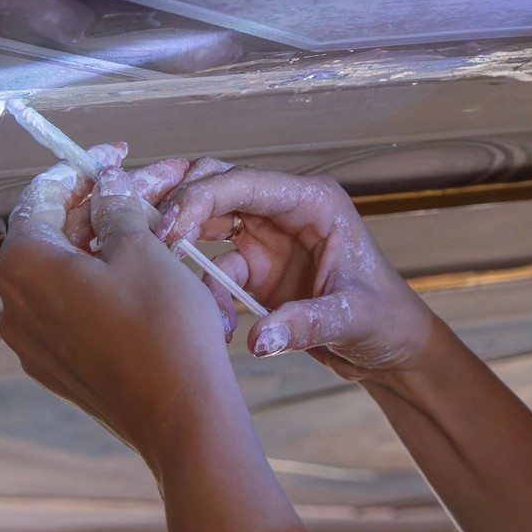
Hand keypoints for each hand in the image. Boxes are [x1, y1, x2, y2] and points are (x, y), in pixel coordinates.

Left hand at [0, 160, 248, 472]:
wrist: (180, 416)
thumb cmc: (162, 330)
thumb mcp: (144, 249)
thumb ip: (115, 208)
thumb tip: (104, 185)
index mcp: (24, 266)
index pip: (39, 196)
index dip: (80, 169)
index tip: (112, 156)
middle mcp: (14, 306)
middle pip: (50, 236)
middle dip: (95, 210)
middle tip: (139, 194)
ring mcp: (34, 343)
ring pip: (64, 275)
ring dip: (102, 248)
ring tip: (150, 237)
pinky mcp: (59, 369)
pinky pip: (74, 312)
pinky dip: (103, 288)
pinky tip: (144, 283)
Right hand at [154, 161, 438, 379]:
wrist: (390, 348)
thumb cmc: (384, 319)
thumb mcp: (352, 319)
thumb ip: (306, 324)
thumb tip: (259, 339)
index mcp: (312, 202)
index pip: (244, 183)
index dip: (201, 198)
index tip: (170, 229)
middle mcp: (283, 211)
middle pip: (214, 183)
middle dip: (175, 200)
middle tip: (141, 228)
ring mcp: (265, 238)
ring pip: (204, 218)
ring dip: (178, 238)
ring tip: (154, 264)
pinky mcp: (254, 268)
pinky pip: (212, 268)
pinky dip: (202, 289)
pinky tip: (214, 322)